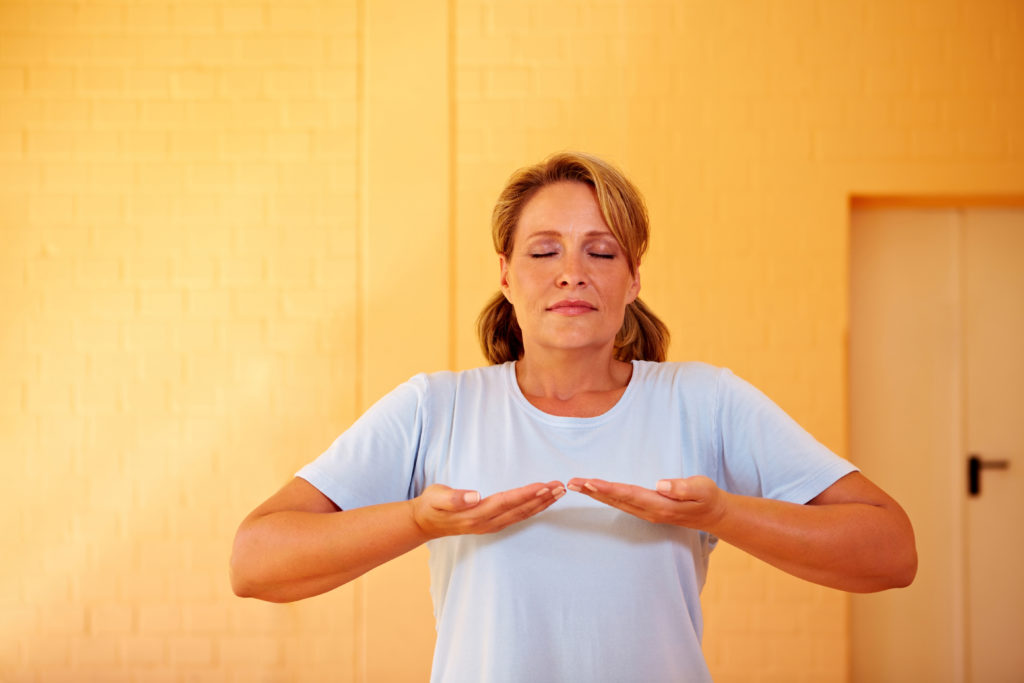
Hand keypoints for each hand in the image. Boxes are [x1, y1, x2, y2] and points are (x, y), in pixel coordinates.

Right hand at [410, 481, 565, 538]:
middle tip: (561, 487)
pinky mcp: (492, 525)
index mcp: (476, 514)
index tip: (544, 486)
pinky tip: (542, 503)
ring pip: (521, 515)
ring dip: (541, 505)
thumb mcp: (436, 497)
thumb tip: (474, 496)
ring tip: (558, 493)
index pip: (506, 502)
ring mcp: (491, 526)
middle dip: (542, 499)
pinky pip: (517, 517)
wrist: (424, 522)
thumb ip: (453, 498)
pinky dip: (533, 509)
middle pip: (520, 510)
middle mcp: (487, 522)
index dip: (526, 494)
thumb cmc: (431, 505)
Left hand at [565, 476, 726, 530]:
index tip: (591, 483)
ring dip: (595, 494)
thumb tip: (661, 485)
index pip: (629, 495)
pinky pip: (621, 503)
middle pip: (616, 500)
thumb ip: (682, 488)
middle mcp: (649, 511)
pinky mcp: (646, 510)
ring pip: (616, 503)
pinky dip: (605, 497)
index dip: (609, 489)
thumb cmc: (707, 498)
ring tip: (576, 485)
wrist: (712, 514)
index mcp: (660, 505)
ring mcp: (646, 513)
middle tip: (572, 483)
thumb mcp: (701, 489)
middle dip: (593, 491)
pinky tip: (595, 491)